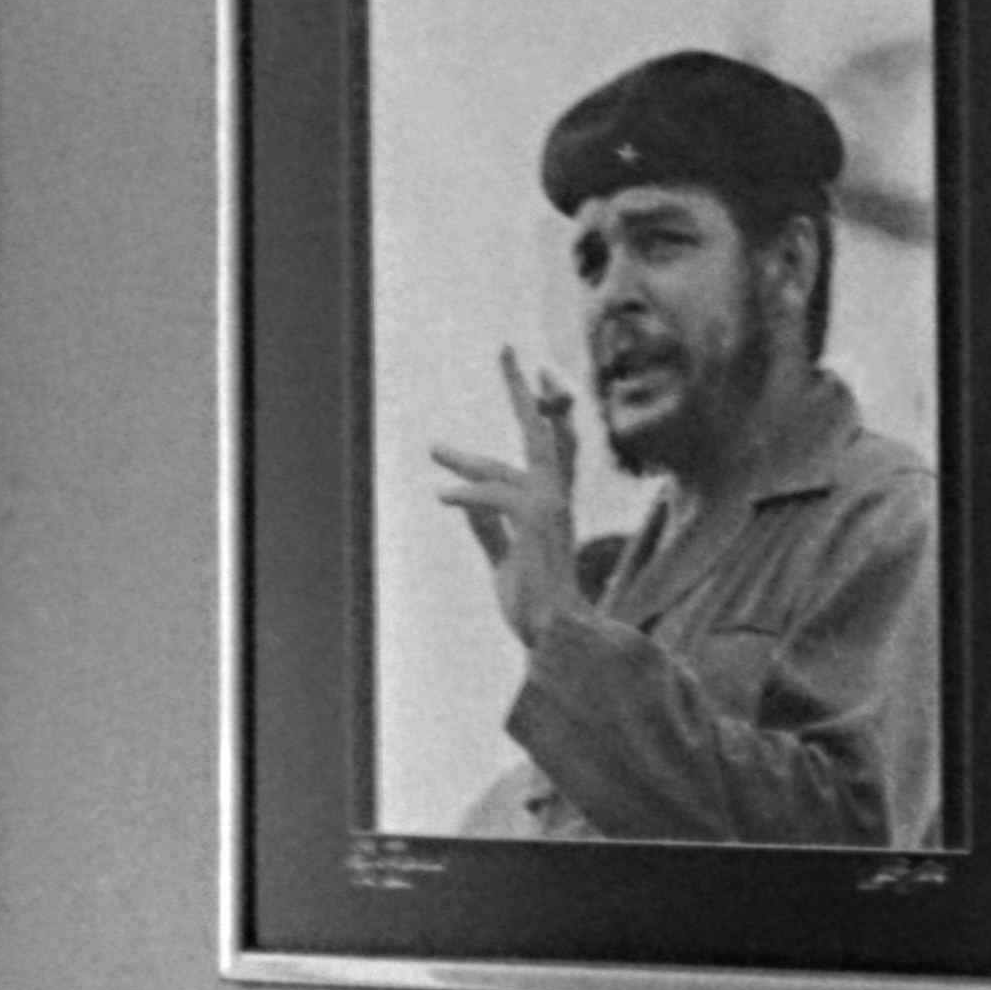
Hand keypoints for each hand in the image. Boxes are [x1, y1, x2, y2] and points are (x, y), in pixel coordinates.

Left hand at [430, 351, 588, 647]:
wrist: (556, 638)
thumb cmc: (536, 606)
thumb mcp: (504, 560)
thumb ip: (489, 531)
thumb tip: (466, 505)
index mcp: (553, 507)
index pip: (550, 447)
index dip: (543, 411)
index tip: (530, 382)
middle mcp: (559, 499)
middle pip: (546, 430)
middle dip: (523, 390)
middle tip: (507, 351)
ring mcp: (553, 507)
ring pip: (512, 460)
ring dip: (468, 457)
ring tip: (432, 451)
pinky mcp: (539, 520)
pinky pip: (496, 495)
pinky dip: (468, 493)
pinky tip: (441, 495)